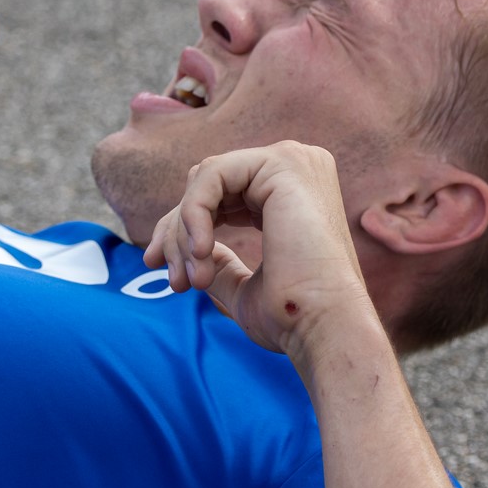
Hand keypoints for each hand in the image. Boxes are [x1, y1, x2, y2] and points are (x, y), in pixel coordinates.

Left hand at [142, 141, 377, 358]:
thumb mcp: (244, 285)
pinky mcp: (281, 163)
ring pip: (204, 181)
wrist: (324, 326)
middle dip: (177, 233)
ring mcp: (292, 161)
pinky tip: (201, 252)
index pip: (221, 196)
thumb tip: (191, 252)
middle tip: (172, 280)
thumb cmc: (293, 316)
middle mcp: (296, 168)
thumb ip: (219, 262)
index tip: (163, 270)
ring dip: (184, 232)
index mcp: (293, 194)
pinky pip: (212, 175)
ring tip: (191, 278)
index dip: (182, 230)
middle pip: (208, 186)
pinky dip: (194, 214)